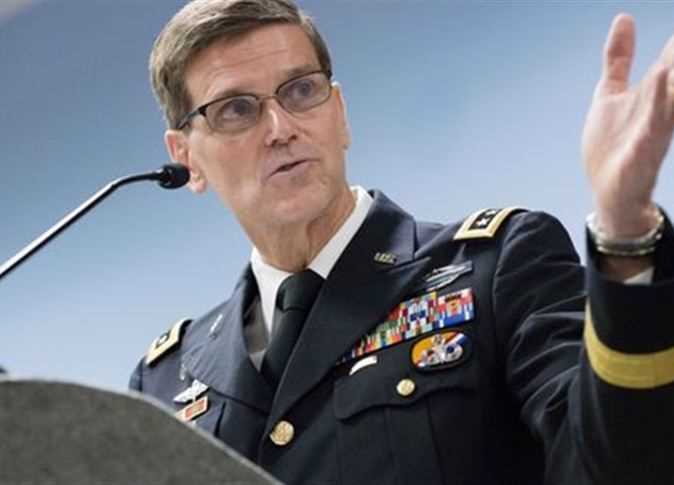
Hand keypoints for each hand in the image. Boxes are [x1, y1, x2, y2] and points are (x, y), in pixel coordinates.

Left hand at [582, 14, 673, 237]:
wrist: (610, 192)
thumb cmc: (614, 144)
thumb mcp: (611, 93)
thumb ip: (619, 59)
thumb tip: (624, 18)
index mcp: (655, 90)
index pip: (673, 55)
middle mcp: (660, 106)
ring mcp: (653, 127)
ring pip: (671, 93)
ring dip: (670, 76)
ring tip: (669, 59)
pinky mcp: (643, 149)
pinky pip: (655, 125)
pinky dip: (658, 104)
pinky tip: (658, 79)